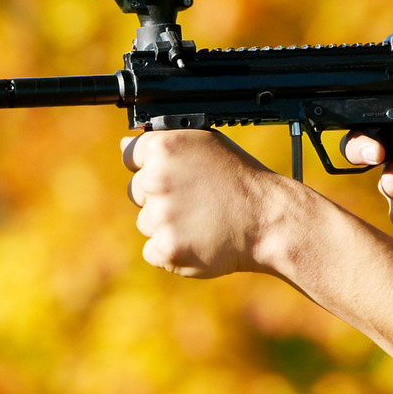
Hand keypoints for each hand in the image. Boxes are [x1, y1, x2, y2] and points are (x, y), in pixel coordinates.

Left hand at [121, 129, 287, 277]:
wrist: (267, 220)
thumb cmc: (240, 180)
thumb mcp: (206, 143)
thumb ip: (163, 143)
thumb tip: (124, 145)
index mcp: (164, 147)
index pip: (130, 157)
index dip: (151, 167)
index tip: (173, 176)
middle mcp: (156, 179)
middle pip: (135, 192)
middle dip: (159, 197)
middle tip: (195, 199)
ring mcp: (160, 216)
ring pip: (145, 222)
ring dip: (167, 224)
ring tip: (201, 219)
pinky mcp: (166, 248)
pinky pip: (152, 250)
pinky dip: (171, 250)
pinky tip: (197, 239)